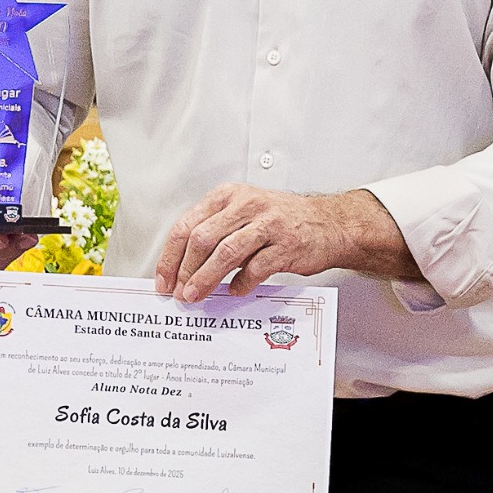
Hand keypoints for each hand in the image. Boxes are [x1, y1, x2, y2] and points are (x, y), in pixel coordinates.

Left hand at [150, 183, 407, 300]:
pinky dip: (240, 284)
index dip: (170, 256)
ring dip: (205, 279)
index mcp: (228, 196)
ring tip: (195, 296)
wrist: (330, 223)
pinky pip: (255, 268)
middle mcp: (246, 205)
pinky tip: (235, 292)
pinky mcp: (286, 245)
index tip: (163, 279)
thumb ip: (215, 232)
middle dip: (184, 270)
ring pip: (225, 253)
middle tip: (178, 292)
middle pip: (201, 239)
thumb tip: (184, 267)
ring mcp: (267, 224)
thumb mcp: (244, 213)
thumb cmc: (284, 220)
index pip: (187, 225)